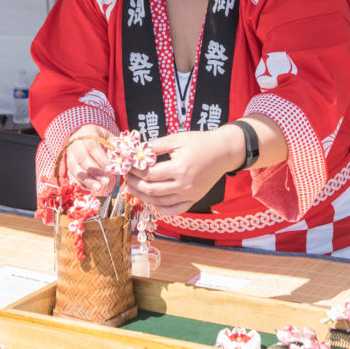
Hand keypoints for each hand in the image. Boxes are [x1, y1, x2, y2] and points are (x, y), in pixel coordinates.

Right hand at [62, 124, 115, 193]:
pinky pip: (72, 176)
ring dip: (87, 180)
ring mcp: (70, 156)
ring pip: (75, 169)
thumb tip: (122, 162)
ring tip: (98, 188)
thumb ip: (114, 149)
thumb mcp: (109, 138)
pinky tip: (91, 189)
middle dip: (95, 172)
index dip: (100, 158)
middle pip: (82, 159)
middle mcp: (75, 144)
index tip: (110, 169)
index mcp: (87, 133)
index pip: (91, 146)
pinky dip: (81, 183)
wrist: (85, 136)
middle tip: (106, 181)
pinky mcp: (68, 166)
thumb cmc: (101, 138)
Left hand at [123, 128, 242, 215]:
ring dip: (142, 196)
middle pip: (151, 190)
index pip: (149, 174)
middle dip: (134, 183)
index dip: (134, 170)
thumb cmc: (200, 142)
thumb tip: (135, 151)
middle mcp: (185, 185)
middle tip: (126, 176)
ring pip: (160, 202)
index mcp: (179, 168)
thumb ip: (155, 146)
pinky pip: (174, 210)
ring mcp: (190, 195)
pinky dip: (160, 208)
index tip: (126, 165)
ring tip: (131, 188)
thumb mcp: (176, 139)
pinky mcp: (194, 199)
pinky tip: (151, 201)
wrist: (224, 151)